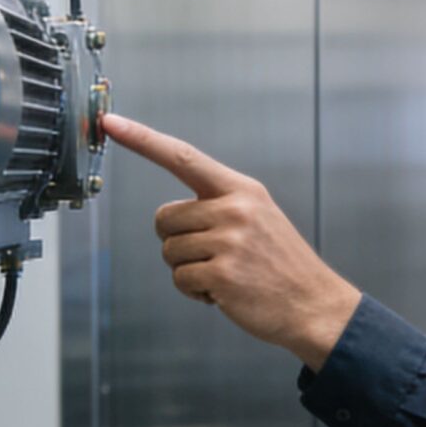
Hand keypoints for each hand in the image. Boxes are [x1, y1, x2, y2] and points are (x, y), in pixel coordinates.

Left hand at [101, 113, 361, 369]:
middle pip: (164, 218)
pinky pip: (180, 279)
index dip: (142, 139)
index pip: (182, 156)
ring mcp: (229, 242)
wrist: (314, 304)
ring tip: (225, 274)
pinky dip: (195, 292)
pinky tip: (224, 293)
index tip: (111, 122)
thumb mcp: (259, 216)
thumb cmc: (280, 264)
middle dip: (178, 240)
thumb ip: (218, 205)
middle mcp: (235, 209)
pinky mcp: (222, 275)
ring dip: (189, 269)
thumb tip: (169, 214)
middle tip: (213, 255)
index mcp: (241, 189)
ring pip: (169, 251)